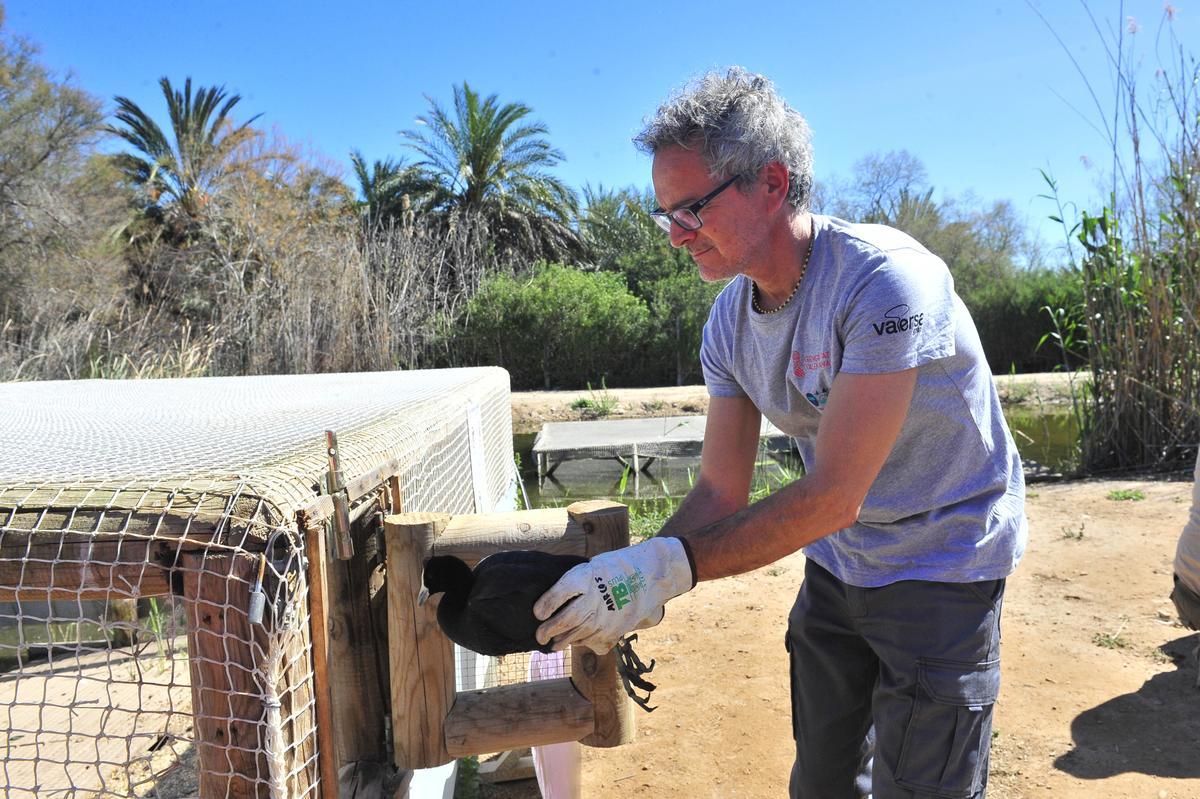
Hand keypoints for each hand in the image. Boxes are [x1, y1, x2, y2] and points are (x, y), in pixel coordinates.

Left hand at [533, 537, 695, 652]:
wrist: (650, 574)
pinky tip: (579, 641)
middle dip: (548, 631)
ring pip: (577, 636)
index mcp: (586, 577)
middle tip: (540, 636)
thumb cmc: (616, 567)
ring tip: (554, 646)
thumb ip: (574, 583)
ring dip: (562, 642)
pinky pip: (593, 643)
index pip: (558, 594)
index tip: (537, 613)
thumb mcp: (593, 566)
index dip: (545, 606)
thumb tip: (551, 601)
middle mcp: (595, 598)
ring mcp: (606, 617)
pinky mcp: (616, 631)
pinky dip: (584, 643)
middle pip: (565, 620)